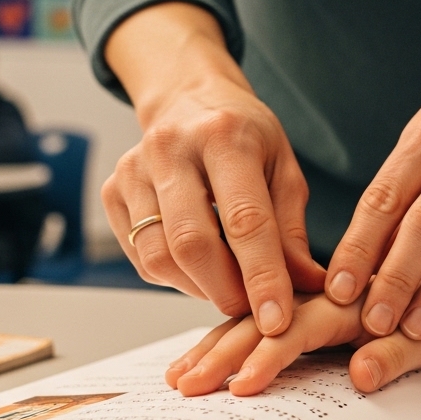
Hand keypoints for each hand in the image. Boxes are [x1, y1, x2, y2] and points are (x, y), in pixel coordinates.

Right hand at [103, 2, 323, 331]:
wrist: (188, 98)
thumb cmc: (244, 136)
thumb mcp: (283, 169)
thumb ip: (292, 231)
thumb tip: (309, 288)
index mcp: (225, 137)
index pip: (245, 221)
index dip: (262, 277)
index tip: (276, 321)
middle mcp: (171, 149)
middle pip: (192, 243)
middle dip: (226, 292)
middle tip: (252, 313)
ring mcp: (133, 169)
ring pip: (159, 257)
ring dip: (199, 289)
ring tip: (229, 289)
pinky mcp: (112, 191)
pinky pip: (140, 256)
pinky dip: (174, 277)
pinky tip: (199, 268)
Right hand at [163, 291, 420, 396]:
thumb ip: (396, 355)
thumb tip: (361, 375)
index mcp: (345, 300)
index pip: (298, 329)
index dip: (270, 357)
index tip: (242, 385)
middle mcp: (312, 296)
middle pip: (258, 322)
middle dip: (220, 354)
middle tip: (190, 387)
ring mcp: (296, 300)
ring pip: (243, 319)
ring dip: (209, 348)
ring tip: (178, 378)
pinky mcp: (288, 307)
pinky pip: (246, 320)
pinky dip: (215, 340)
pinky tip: (191, 360)